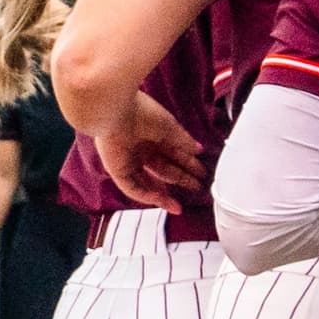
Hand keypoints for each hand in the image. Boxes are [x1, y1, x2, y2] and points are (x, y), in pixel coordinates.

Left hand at [95, 93, 208, 208]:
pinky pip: (132, 187)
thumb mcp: (170, 127)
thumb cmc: (143, 112)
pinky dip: (147, 196)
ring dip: (163, 195)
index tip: (202, 173)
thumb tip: (198, 150)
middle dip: (180, 179)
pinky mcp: (117, 170)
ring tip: (179, 207)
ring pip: (147, 182)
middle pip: (163, 169)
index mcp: (153, 134)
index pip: (173, 153)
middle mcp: (141, 147)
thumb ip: (184, 141)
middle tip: (197, 189)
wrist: (117, 110)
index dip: (188, 164)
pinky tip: (163, 201)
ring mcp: (128, 159)